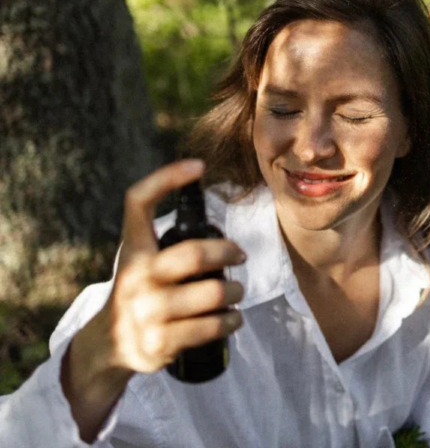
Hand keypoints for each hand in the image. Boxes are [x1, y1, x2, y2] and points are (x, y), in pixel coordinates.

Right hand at [100, 159, 244, 373]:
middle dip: (227, 252)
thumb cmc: (138, 290)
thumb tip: (210, 209)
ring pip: (212, 293)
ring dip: (235, 291)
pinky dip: (231, 320)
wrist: (109, 344)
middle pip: (194, 254)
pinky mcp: (160, 342)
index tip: (198, 166)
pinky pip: (211, 327)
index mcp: (133, 249)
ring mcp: (147, 311)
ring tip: (237, 292)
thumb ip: (166, 242)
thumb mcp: (140, 260)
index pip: (139, 202)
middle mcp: (137, 276)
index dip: (167, 178)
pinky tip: (233, 318)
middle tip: (240, 255)